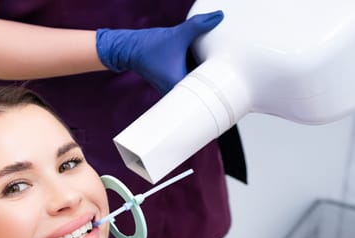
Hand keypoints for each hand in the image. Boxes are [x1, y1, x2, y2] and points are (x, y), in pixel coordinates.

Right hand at [96, 11, 223, 93]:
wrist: (130, 49)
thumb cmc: (149, 48)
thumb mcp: (177, 34)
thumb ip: (199, 25)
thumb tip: (219, 16)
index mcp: (180, 87)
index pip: (207, 93)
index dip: (222, 87)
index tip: (234, 84)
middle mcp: (178, 91)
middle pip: (205, 90)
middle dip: (218, 80)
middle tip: (234, 73)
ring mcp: (177, 87)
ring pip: (199, 84)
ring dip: (208, 76)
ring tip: (224, 68)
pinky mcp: (176, 80)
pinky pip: (193, 78)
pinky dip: (200, 72)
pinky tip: (208, 63)